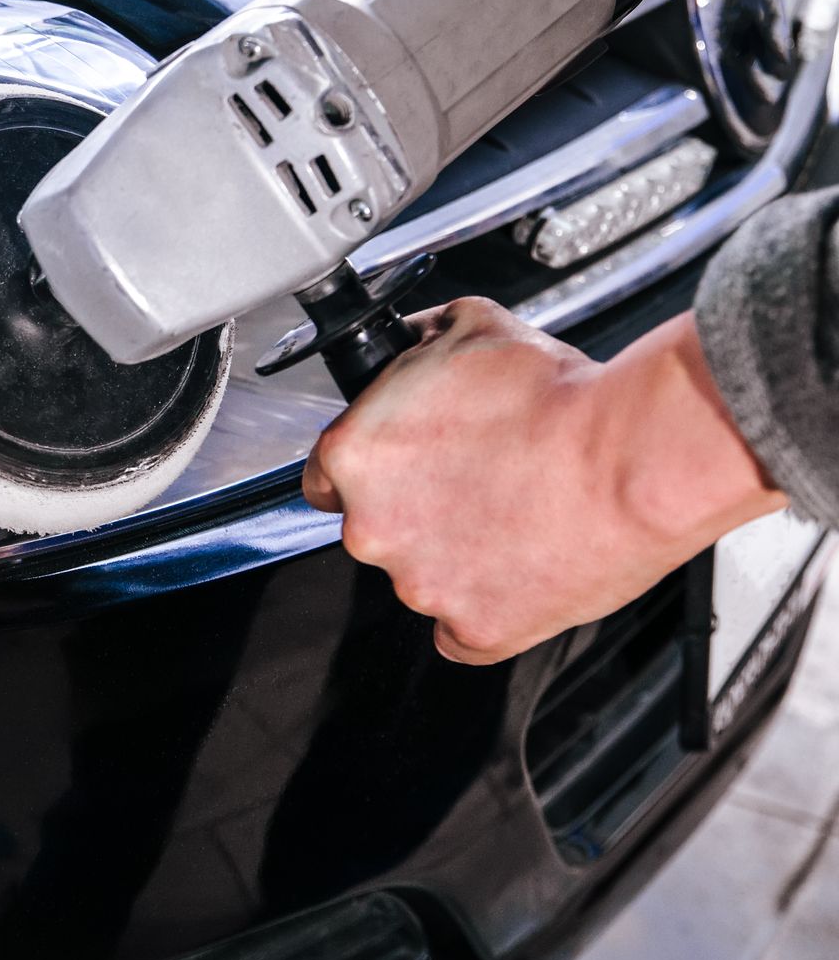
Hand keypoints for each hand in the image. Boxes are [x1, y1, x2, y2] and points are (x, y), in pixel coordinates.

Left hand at [302, 301, 783, 663]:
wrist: (634, 455)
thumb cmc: (558, 397)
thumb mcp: (468, 326)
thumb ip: (417, 339)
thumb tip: (407, 338)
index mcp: (354, 458)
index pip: (325, 475)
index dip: (372, 467)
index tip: (405, 465)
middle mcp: (372, 529)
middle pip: (373, 527)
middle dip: (415, 509)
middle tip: (474, 481)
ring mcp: (421, 587)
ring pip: (420, 577)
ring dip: (453, 554)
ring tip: (514, 515)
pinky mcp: (476, 630)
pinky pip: (462, 633)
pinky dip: (485, 611)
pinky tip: (515, 572)